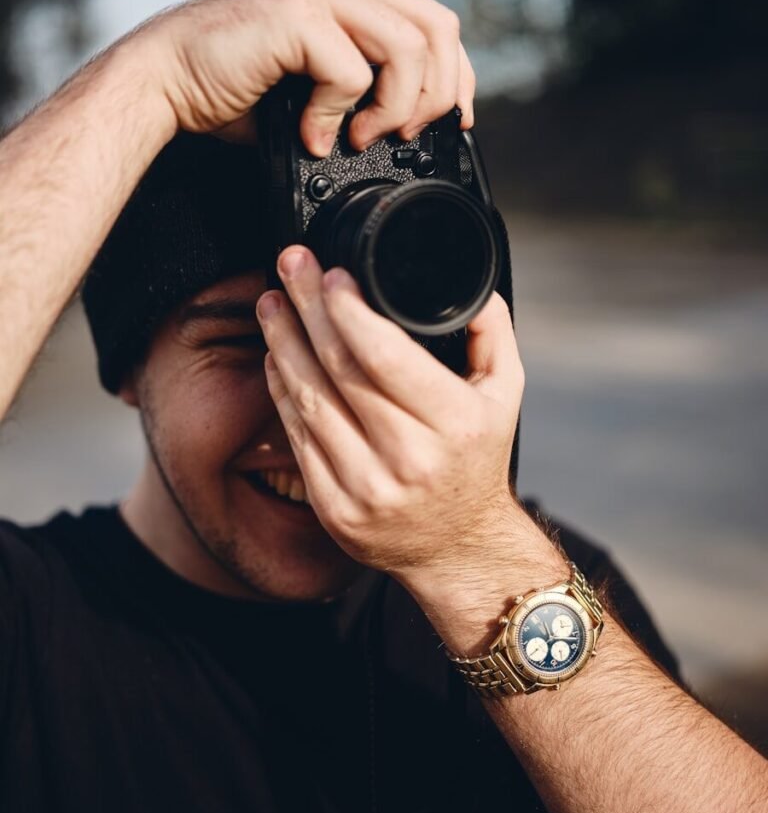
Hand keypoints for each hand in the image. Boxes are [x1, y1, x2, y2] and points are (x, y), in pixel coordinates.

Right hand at [136, 0, 474, 155]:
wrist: (168, 80)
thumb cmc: (237, 89)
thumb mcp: (320, 86)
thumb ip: (367, 87)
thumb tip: (415, 123)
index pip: (437, 23)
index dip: (456, 77)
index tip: (452, 122)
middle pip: (438, 30)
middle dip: (437, 95)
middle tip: (405, 134)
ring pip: (408, 49)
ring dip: (394, 108)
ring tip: (358, 137)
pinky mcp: (297, 14)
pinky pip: (352, 73)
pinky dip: (337, 116)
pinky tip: (311, 132)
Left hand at [255, 245, 525, 579]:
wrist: (458, 547)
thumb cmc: (478, 459)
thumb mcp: (506, 395)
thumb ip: (490, 335)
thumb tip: (471, 285)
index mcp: (453, 423)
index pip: (384, 355)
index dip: (348, 309)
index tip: (330, 274)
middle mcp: (409, 458)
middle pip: (339, 369)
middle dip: (308, 308)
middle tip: (289, 266)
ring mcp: (366, 487)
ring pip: (309, 399)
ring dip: (283, 343)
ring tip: (271, 304)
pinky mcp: (333, 508)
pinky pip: (297, 436)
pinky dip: (281, 390)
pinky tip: (274, 356)